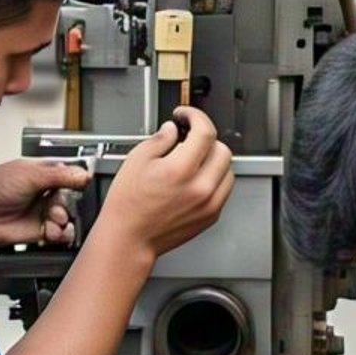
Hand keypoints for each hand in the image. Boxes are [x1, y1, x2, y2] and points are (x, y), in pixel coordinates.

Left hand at [0, 159, 90, 245]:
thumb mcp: (30, 174)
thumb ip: (60, 175)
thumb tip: (85, 175)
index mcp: (46, 174)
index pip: (73, 178)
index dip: (79, 185)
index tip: (81, 189)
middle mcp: (46, 193)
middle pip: (73, 201)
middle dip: (68, 206)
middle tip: (56, 207)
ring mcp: (42, 213)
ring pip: (68, 220)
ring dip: (64, 221)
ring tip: (53, 220)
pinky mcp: (38, 232)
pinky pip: (59, 235)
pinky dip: (60, 235)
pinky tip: (51, 232)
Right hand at [99, 106, 233, 258]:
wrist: (129, 238)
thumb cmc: (128, 206)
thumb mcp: (136, 160)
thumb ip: (160, 139)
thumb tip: (173, 129)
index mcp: (180, 170)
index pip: (205, 131)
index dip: (196, 116)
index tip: (187, 116)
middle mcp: (200, 188)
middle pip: (221, 149)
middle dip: (205, 138)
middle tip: (188, 136)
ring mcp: (209, 204)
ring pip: (227, 169)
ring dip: (212, 158)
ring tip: (192, 159)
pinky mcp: (211, 216)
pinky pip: (224, 188)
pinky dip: (214, 178)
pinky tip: (195, 178)